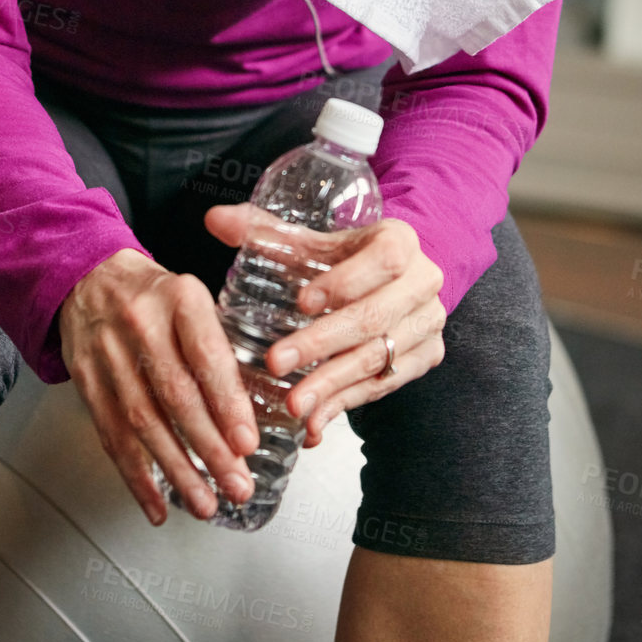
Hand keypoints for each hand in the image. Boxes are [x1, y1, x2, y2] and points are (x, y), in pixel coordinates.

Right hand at [58, 249, 258, 524]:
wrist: (88, 277)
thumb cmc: (155, 295)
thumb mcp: (192, 299)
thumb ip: (219, 346)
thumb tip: (255, 413)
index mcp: (179, 297)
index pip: (206, 354)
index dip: (227, 402)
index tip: (247, 442)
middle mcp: (141, 323)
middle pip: (176, 395)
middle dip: (210, 448)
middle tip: (238, 485)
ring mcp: (108, 353)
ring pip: (143, 422)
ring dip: (177, 470)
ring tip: (206, 503)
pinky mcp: (86, 380)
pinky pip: (111, 435)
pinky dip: (136, 476)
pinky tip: (157, 505)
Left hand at [202, 208, 445, 447]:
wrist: (395, 278)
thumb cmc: (347, 257)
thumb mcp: (314, 241)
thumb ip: (265, 231)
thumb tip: (214, 219)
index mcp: (400, 242)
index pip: (383, 259)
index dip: (345, 281)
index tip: (302, 303)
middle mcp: (423, 283)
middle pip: (374, 318)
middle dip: (322, 344)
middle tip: (276, 362)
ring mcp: (427, 325)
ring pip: (379, 359)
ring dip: (333, 385)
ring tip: (292, 404)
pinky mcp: (426, 358)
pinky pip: (384, 386)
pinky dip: (346, 405)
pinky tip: (314, 422)